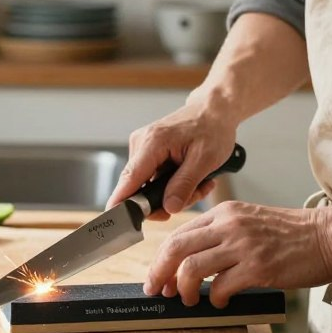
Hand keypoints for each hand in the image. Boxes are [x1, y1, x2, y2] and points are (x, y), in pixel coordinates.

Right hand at [106, 103, 236, 216]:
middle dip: (166, 200)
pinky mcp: (147, 151)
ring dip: (173, 192)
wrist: (214, 110)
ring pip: (148, 185)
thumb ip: (184, 185)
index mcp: (153, 142)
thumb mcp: (205, 160)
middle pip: (139, 187)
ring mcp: (142, 147)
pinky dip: (172, 183)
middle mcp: (141, 143)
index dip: (122, 203)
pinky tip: (191, 177)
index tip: (117, 222)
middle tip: (195, 195)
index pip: (130, 179)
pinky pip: (153, 178)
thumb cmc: (212, 129)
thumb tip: (168, 208)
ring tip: (200, 183)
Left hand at [144, 200, 331, 307]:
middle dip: (159, 273)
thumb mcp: (250, 221)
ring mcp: (243, 245)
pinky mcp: (259, 267)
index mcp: (225, 213)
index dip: (161, 258)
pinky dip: (213, 299)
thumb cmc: (294, 234)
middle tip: (158, 291)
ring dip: (183, 289)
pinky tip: (220, 302)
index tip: (157, 275)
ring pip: (191, 268)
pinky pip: (220, 286)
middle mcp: (229, 224)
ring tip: (189, 300)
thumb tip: (192, 259)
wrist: (331, 235)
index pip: (178, 233)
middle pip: (175, 248)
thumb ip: (222, 233)